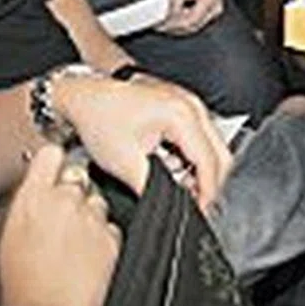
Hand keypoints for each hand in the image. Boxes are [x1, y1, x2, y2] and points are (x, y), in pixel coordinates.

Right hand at [0, 146, 118, 305]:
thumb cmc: (21, 289)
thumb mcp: (7, 238)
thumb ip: (26, 208)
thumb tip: (36, 198)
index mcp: (31, 199)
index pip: (51, 155)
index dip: (56, 164)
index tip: (57, 173)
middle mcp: (63, 202)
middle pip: (79, 178)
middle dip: (75, 196)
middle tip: (65, 224)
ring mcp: (91, 220)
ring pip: (98, 203)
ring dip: (91, 218)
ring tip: (77, 248)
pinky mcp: (112, 241)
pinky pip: (113, 229)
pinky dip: (105, 240)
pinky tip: (90, 261)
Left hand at [54, 71, 231, 211]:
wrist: (83, 93)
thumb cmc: (98, 117)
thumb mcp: (124, 163)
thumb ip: (154, 189)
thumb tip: (173, 207)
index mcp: (182, 115)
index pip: (210, 163)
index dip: (207, 194)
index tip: (198, 212)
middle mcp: (191, 105)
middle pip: (220, 156)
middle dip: (209, 185)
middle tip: (193, 205)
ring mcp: (189, 103)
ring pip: (214, 147)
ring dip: (202, 172)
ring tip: (181, 188)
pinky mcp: (182, 107)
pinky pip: (202, 138)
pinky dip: (195, 159)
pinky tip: (176, 170)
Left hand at [160, 0, 224, 34]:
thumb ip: (174, 3)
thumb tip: (166, 18)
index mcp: (208, 2)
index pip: (190, 21)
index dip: (175, 26)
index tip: (162, 26)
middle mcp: (214, 10)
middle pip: (193, 27)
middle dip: (176, 29)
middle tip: (162, 27)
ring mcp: (215, 13)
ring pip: (195, 26)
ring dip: (180, 27)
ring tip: (166, 23)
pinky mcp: (212, 13)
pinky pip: (197, 22)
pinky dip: (186, 22)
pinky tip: (176, 18)